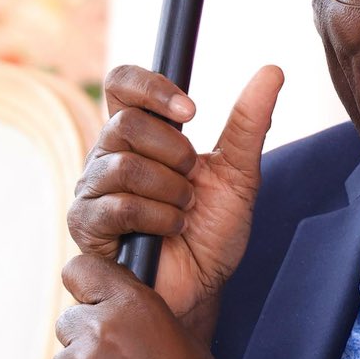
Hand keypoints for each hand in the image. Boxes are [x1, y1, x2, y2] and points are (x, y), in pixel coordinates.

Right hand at [69, 64, 282, 333]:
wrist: (203, 288)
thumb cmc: (213, 232)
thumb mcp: (239, 174)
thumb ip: (249, 123)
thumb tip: (272, 70)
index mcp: (140, 136)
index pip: (122, 84)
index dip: (152, 87)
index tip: (192, 112)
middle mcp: (108, 155)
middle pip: (125, 123)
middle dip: (176, 154)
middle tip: (192, 182)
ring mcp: (93, 189)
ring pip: (124, 165)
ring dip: (171, 191)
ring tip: (184, 212)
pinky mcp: (87, 225)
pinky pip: (119, 205)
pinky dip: (158, 218)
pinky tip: (170, 231)